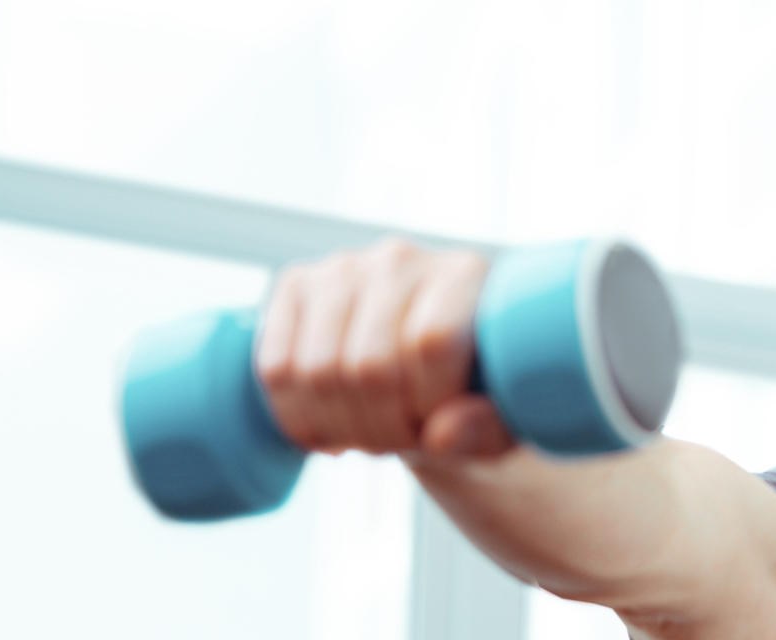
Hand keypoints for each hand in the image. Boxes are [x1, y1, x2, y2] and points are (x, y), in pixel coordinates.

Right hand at [254, 237, 513, 457]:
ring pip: (317, 370)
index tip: (437, 430)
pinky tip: (326, 430)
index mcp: (465, 274)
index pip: (431, 343)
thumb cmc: (473, 394)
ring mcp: (342, 267)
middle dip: (381, 429)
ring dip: (339, 428)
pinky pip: (275, 366)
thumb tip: (441, 435)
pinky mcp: (296, 286)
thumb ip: (486, 430)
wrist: (424, 369)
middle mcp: (401, 258)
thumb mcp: (500, 420)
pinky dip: (295, 417)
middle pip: (370, 365)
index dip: (427, 406)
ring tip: (367, 437)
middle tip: (398, 443)